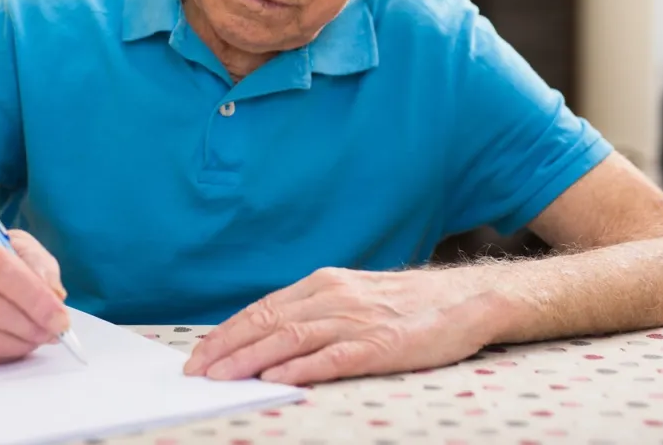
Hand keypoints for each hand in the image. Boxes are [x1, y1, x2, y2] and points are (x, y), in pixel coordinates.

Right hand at [0, 221, 68, 363]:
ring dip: (18, 342)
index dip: (34, 297)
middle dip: (30, 324)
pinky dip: (0, 354)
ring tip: (39, 338)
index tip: (60, 317)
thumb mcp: (11, 245)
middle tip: (55, 332)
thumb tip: (54, 295)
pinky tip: (15, 345)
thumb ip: (37, 263)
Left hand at [183, 267, 502, 385]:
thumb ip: (314, 312)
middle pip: (269, 322)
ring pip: (293, 338)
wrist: (465, 300)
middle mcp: (335, 297)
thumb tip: (268, 338)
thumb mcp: (352, 297)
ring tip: (222, 377)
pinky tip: (278, 378)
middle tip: (197, 371)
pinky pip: (335, 356)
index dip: (228, 332)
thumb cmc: (405, 306)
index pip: (264, 308)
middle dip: (227, 348)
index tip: (199, 353)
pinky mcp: (382, 344)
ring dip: (252, 359)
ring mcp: (358, 320)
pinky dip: (303, 367)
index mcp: (324, 284)